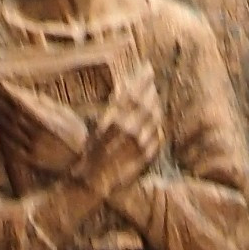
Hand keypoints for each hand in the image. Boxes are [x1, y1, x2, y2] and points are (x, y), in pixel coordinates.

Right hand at [85, 59, 162, 194]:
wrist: (92, 181)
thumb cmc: (90, 153)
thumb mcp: (98, 127)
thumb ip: (114, 111)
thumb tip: (125, 93)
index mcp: (114, 119)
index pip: (133, 92)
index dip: (142, 79)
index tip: (148, 68)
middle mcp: (129, 129)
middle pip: (147, 103)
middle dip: (150, 90)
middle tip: (151, 81)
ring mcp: (139, 143)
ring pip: (155, 118)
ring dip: (156, 106)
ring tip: (154, 98)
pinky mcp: (146, 156)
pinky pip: (158, 136)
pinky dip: (158, 126)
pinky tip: (156, 122)